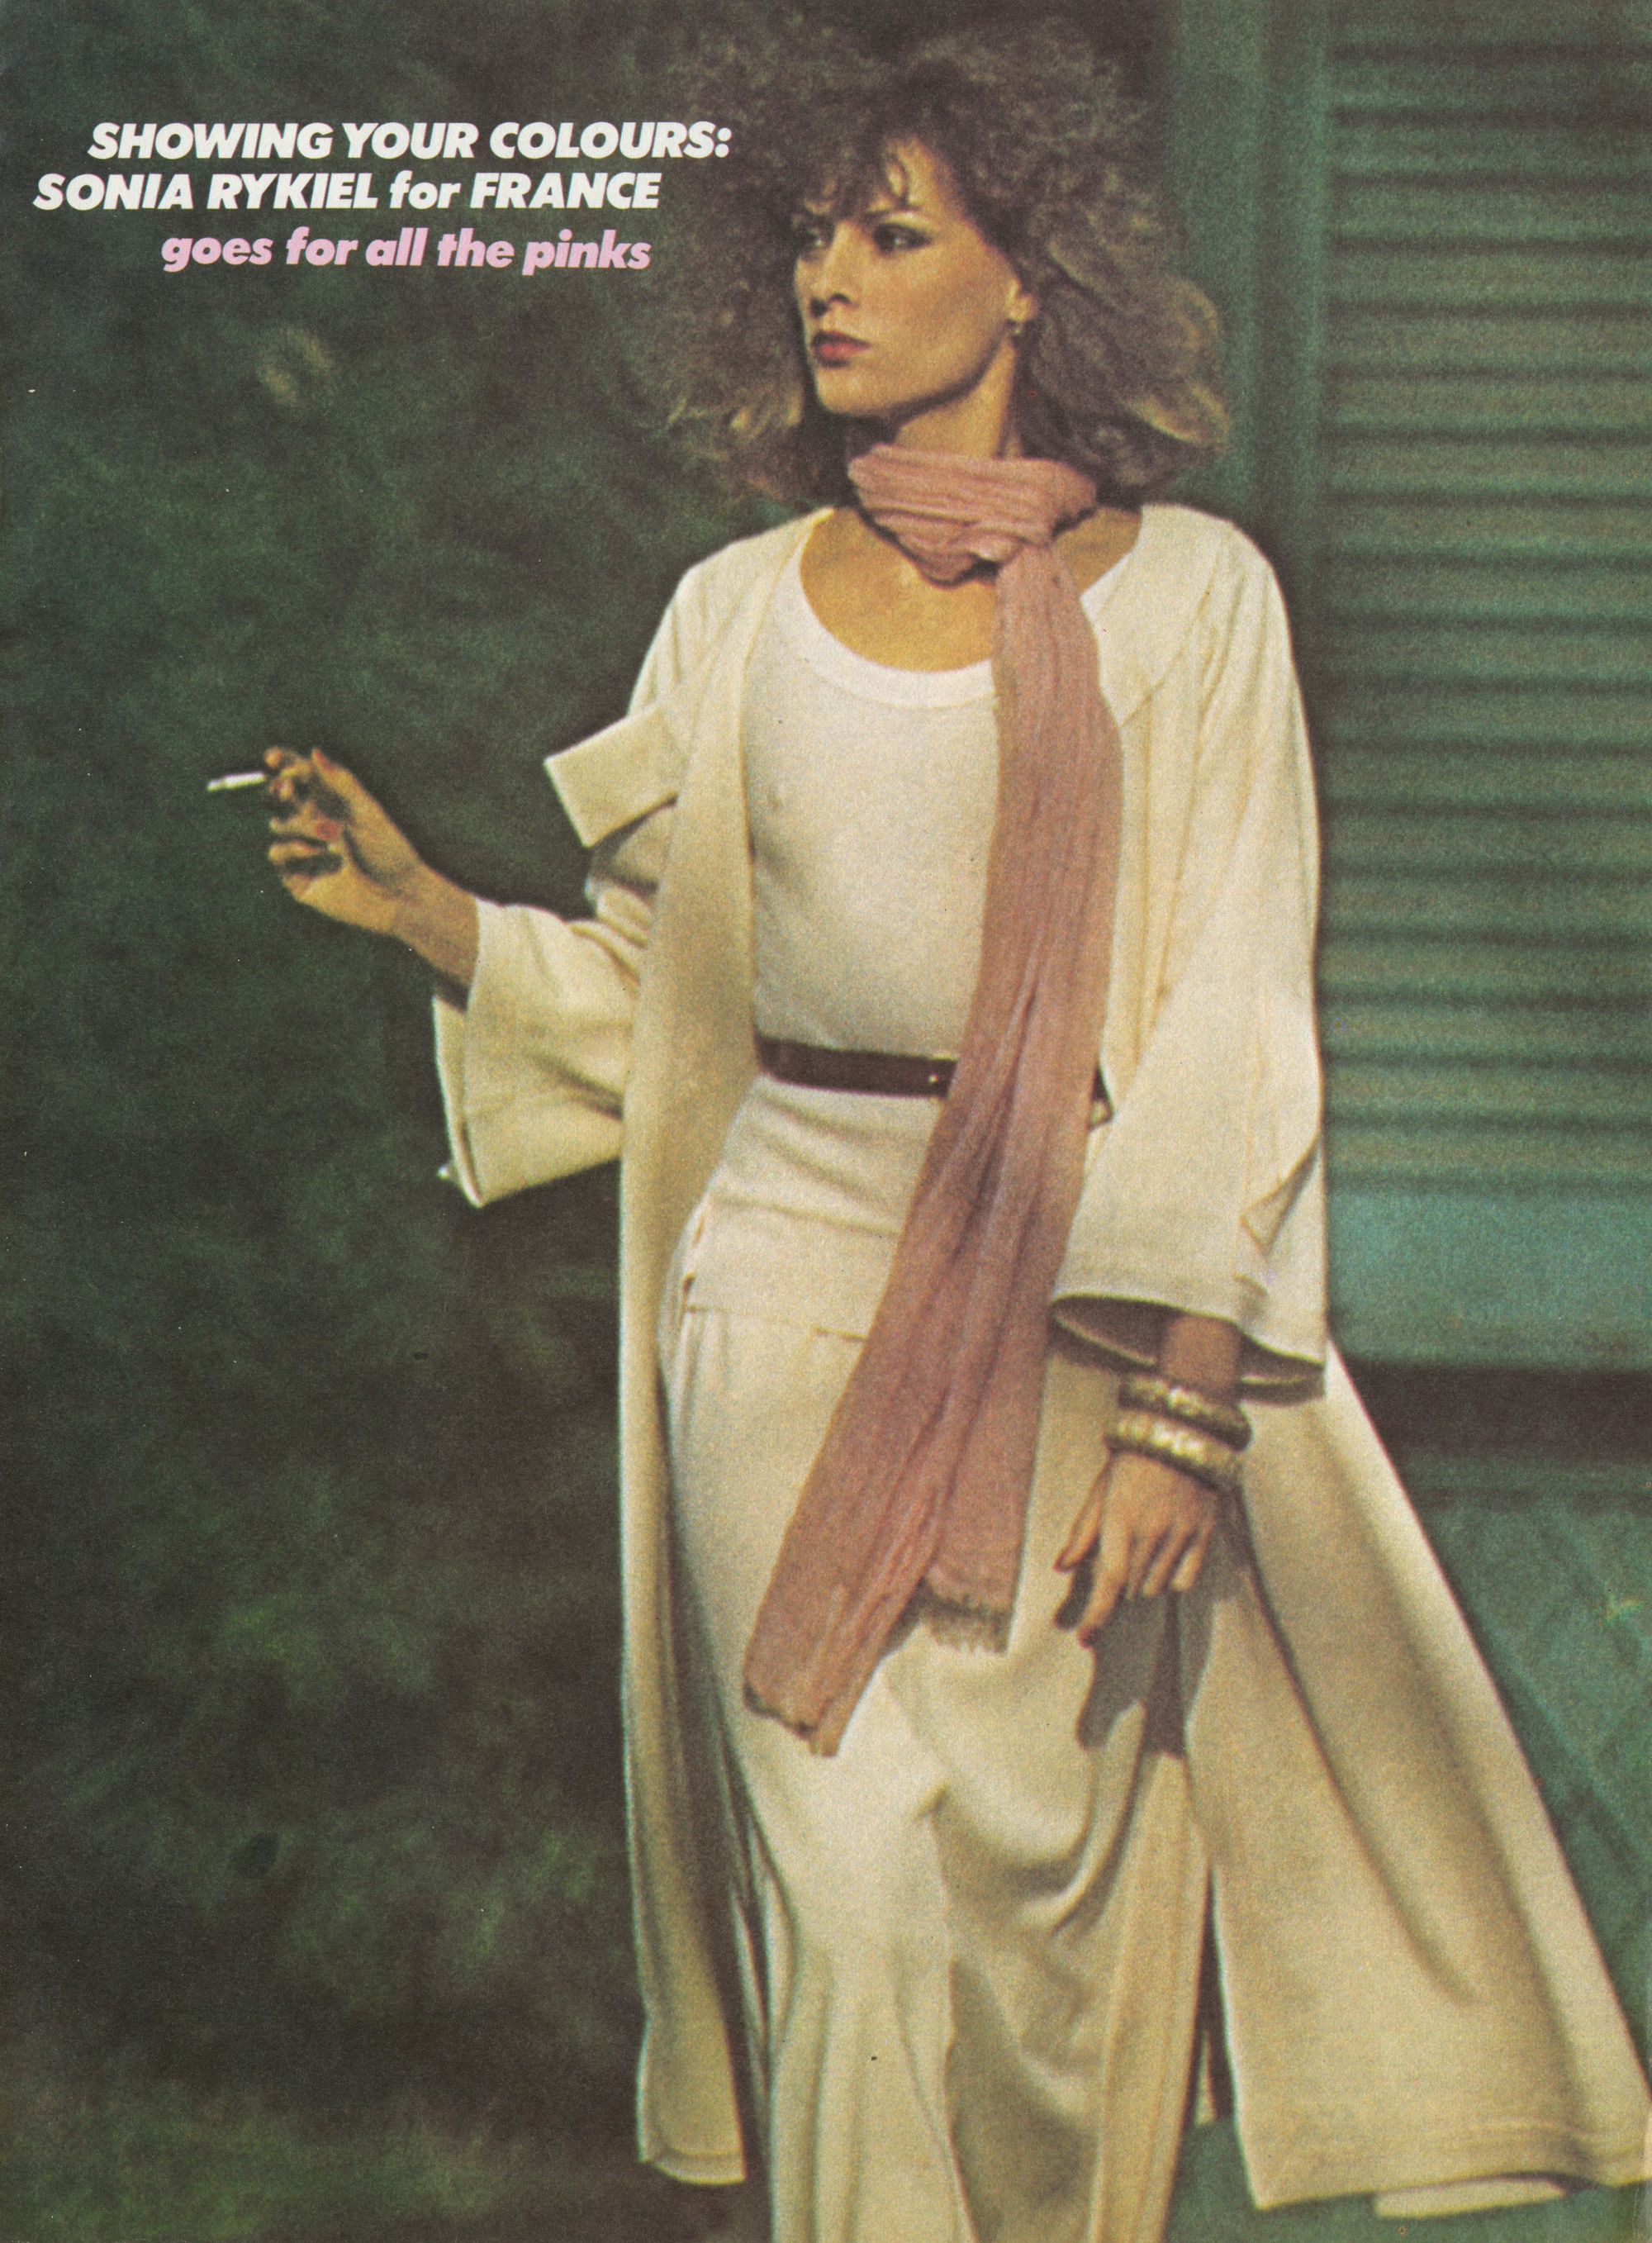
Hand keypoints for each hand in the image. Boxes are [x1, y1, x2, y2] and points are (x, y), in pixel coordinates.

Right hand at [264, 748, 479, 984]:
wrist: (399, 894)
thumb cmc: (389, 850)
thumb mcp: (368, 811)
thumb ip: (342, 782)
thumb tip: (313, 751)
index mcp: (326, 801)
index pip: (293, 775)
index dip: (280, 763)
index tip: (275, 758)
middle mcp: (309, 822)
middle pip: (275, 797)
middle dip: (277, 789)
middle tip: (289, 788)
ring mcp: (301, 849)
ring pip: (277, 824)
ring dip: (301, 824)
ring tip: (333, 832)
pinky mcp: (296, 876)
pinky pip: (277, 854)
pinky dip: (294, 847)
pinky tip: (319, 850)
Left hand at [1055, 1449, 1218, 1645]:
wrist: (1181, 1430)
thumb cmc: (1132, 1459)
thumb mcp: (1100, 1489)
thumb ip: (1083, 1531)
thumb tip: (1061, 1566)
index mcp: (1119, 1521)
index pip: (1108, 1583)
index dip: (1096, 1616)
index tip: (1086, 1639)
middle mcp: (1151, 1532)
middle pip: (1130, 1589)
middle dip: (1118, 1586)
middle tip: (1118, 1560)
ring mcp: (1181, 1535)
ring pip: (1157, 1587)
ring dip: (1143, 1582)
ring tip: (1143, 1550)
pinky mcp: (1205, 1533)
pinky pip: (1187, 1579)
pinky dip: (1172, 1579)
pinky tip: (1166, 1559)